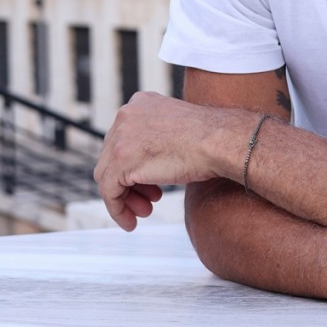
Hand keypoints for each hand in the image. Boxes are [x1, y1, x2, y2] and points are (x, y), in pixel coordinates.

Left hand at [94, 91, 240, 230]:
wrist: (218, 141)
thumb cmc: (209, 137)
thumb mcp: (177, 129)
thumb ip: (157, 138)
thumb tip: (149, 162)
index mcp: (140, 103)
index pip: (123, 139)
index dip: (134, 165)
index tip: (148, 184)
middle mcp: (126, 115)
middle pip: (112, 157)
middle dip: (129, 183)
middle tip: (147, 200)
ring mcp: (121, 136)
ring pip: (107, 176)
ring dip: (124, 198)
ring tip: (143, 212)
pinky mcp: (120, 160)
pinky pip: (109, 192)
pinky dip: (118, 209)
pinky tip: (130, 223)